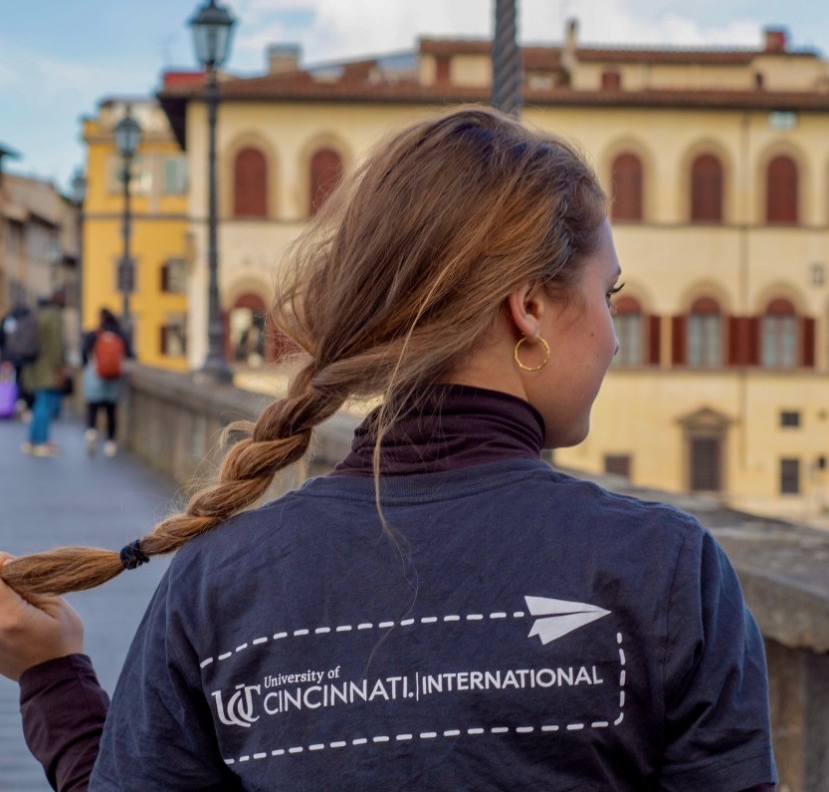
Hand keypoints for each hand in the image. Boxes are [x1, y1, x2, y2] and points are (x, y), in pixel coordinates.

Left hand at [0, 553, 83, 680]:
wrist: (54, 678)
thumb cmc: (62, 639)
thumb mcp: (56, 606)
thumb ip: (30, 584)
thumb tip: (6, 565)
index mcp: (11, 616)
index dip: (2, 565)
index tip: (14, 565)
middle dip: (3, 581)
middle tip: (19, 584)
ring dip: (3, 597)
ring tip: (21, 602)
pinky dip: (3, 610)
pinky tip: (16, 616)